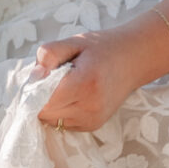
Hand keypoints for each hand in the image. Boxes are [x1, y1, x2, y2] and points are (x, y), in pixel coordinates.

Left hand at [33, 20, 167, 133]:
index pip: (42, 100)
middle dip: (40, 98)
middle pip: (44, 113)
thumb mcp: (75, 41)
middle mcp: (89, 107)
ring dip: (50, 106)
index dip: (34, 89)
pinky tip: (73, 95)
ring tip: (66, 86)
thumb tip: (33, 77)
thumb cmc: (102, 48)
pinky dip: (61, 112)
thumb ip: (50, 54)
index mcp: (84, 83)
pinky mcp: (93, 126)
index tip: (40, 75)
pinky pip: (64, 123)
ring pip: (52, 121)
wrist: (135, 59)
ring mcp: (92, 119)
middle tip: (52, 79)